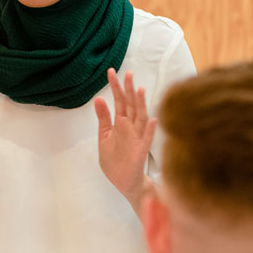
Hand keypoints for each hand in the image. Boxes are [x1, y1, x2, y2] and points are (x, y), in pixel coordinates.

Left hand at [95, 68, 155, 208]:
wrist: (123, 181)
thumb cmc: (114, 160)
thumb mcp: (104, 136)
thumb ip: (103, 118)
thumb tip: (98, 98)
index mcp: (121, 123)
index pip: (119, 101)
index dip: (116, 87)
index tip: (111, 71)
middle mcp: (131, 127)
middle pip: (131, 105)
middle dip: (129, 90)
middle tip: (128, 73)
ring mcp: (137, 138)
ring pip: (141, 118)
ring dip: (141, 105)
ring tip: (140, 90)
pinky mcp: (140, 151)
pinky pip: (147, 139)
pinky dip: (150, 130)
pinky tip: (153, 119)